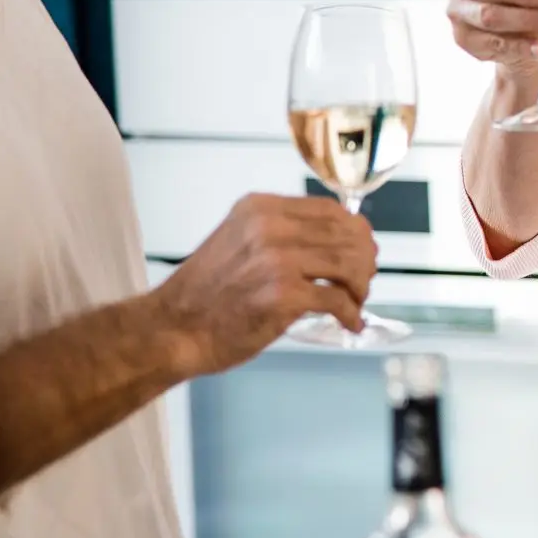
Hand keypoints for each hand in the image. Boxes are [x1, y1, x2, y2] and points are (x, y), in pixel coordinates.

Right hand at [153, 193, 377, 372]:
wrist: (172, 329)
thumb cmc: (205, 293)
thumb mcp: (238, 241)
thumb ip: (277, 235)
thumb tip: (330, 242)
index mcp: (260, 208)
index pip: (330, 210)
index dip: (355, 231)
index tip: (363, 249)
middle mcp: (270, 227)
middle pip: (346, 234)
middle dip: (364, 259)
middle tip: (364, 280)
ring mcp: (277, 261)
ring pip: (349, 263)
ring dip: (361, 285)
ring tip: (357, 301)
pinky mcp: (284, 296)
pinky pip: (338, 300)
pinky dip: (352, 313)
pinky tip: (350, 323)